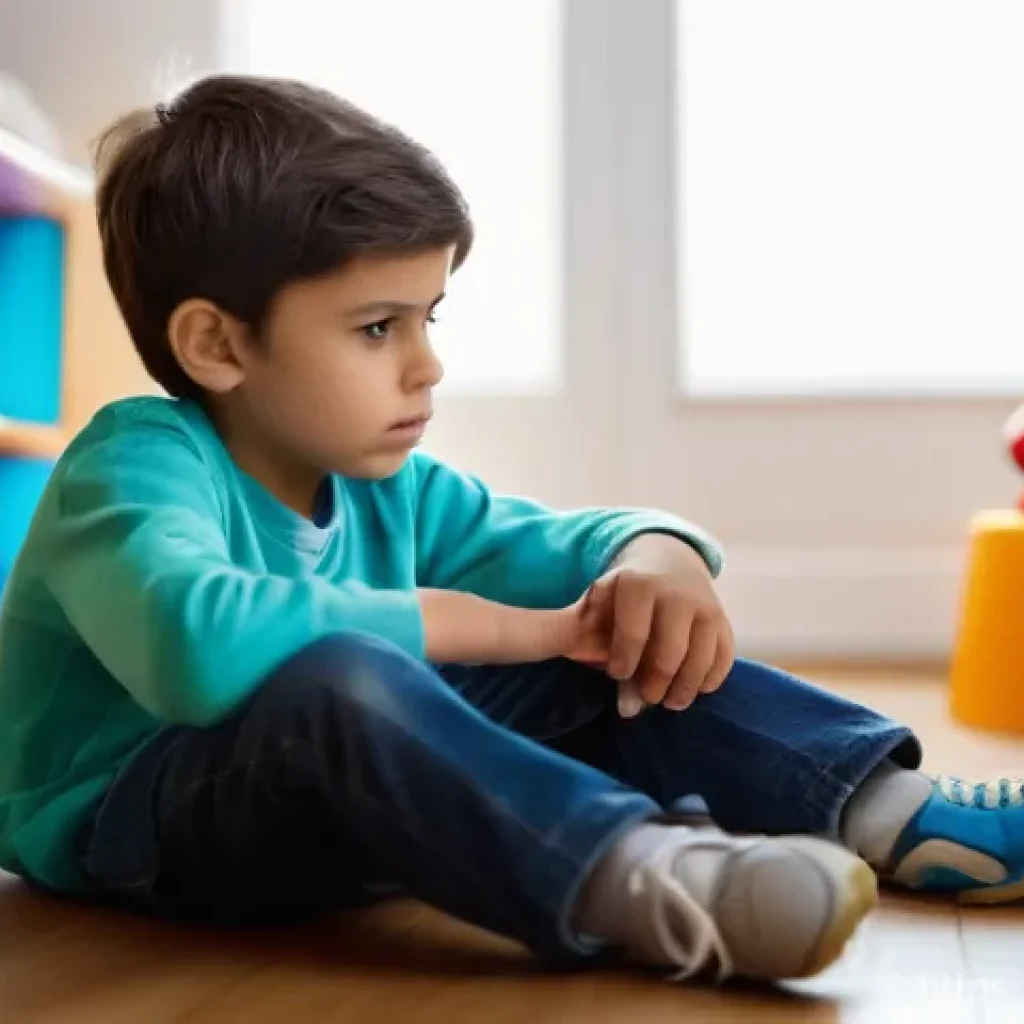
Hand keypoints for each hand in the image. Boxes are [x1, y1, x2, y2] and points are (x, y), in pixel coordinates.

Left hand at [578, 537, 734, 711]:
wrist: (668, 562)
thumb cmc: (625, 592)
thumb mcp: (597, 601)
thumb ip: (582, 635)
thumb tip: (576, 670)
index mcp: (640, 585)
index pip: (633, 635)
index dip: (623, 663)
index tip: (616, 674)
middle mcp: (677, 594)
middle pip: (669, 654)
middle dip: (655, 684)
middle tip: (646, 697)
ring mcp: (706, 606)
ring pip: (701, 660)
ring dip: (684, 690)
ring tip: (669, 702)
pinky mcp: (724, 620)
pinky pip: (723, 658)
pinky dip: (710, 680)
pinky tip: (695, 689)